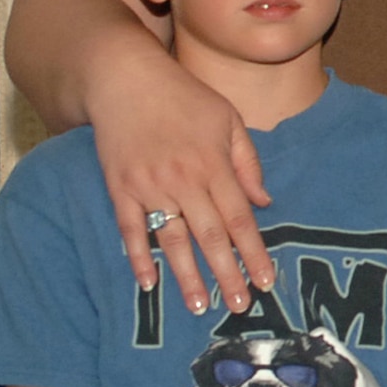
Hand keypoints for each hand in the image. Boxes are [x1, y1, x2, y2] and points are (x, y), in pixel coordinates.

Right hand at [92, 50, 275, 314]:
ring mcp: (150, 186)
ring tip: (200, 307)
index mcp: (215, 165)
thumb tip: (264, 203)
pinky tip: (148, 283)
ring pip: (173, 240)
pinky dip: (138, 257)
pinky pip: (131, 230)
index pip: (240, 219)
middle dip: (227, 274)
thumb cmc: (185, 97)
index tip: (266, 282)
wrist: (127, 79)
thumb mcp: (229, 119)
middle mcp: (185, 180)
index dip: (254, 252)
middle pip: (211, 236)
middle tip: (239, 307)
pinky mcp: (120, 188)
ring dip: (187, 276)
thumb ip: (247, 162)